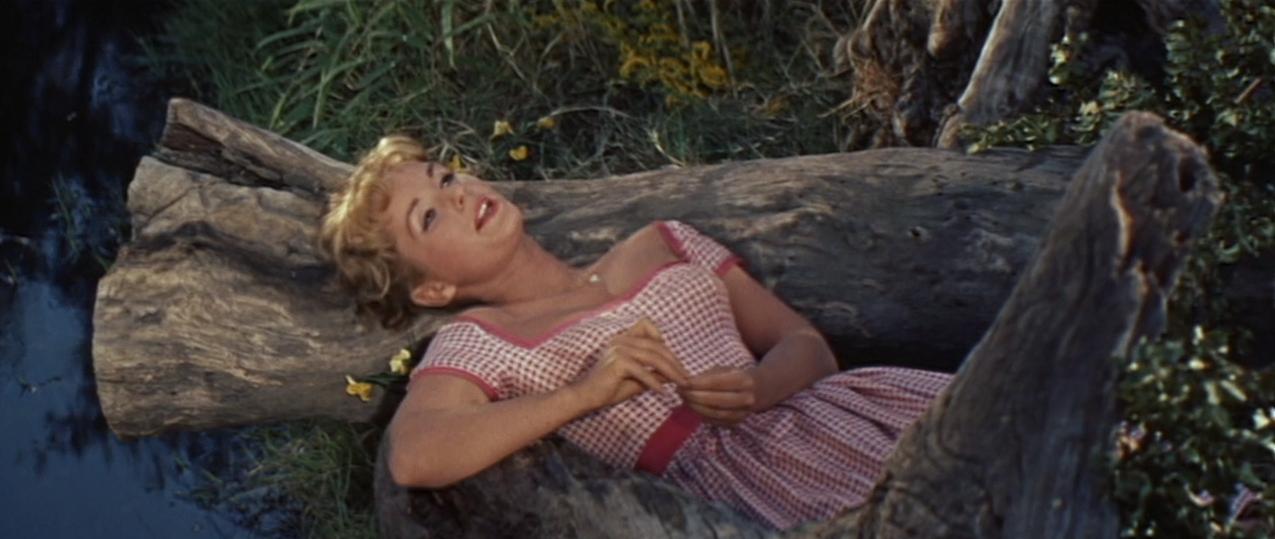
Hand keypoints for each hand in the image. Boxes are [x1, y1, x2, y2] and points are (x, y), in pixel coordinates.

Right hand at [570, 318, 689, 409]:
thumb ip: (653, 373)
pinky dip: (654, 382)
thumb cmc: (608, 389)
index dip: (661, 338)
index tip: (671, 358)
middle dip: (674, 362)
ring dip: (670, 372)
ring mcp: (618, 349)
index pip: (646, 325)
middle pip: (656, 345)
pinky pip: (643, 371)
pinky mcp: (618, 362)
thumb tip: (674, 375)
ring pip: (653, 357)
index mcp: (623, 338)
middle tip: (685, 378)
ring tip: (681, 384)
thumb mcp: (636, 379)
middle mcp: (621, 340)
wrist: (584, 397)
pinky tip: (662, 392)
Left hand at [679, 366, 756, 426]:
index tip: (683, 383)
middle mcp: (747, 398)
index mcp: (745, 380)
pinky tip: (693, 409)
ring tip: (684, 400)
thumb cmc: (737, 376)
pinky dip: (703, 416)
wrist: (760, 390)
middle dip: (695, 397)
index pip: (717, 383)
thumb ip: (708, 376)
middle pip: (716, 400)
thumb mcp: (726, 369)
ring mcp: (743, 413)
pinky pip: (717, 421)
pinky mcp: (738, 423)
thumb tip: (687, 382)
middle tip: (680, 392)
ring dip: (696, 408)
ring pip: (716, 413)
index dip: (698, 384)